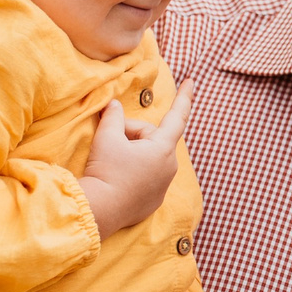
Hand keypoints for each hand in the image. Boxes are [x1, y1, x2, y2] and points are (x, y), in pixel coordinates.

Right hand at [79, 83, 188, 236]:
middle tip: (110, 141)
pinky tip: (117, 179)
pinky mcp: (153, 201)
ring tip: (112, 163)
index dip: (184, 96)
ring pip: (148, 157)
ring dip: (131, 153)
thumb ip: (113, 116)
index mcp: (163, 149)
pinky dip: (132, 173)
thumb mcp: (107, 136)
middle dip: (131, 134)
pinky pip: (145, 177)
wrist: (100, 210)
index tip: (191, 81)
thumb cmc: (106, 170)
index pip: (177, 116)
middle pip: (151, 138)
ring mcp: (163, 186)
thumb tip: (113, 106)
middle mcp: (169, 167)